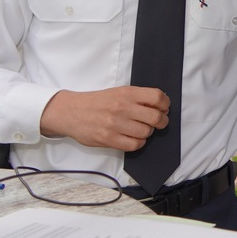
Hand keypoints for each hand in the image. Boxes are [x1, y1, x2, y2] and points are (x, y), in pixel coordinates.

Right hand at [39, 86, 168, 150]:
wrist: (71, 112)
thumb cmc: (97, 102)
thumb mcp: (118, 92)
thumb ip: (138, 97)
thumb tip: (161, 106)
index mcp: (127, 93)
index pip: (157, 97)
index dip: (165, 104)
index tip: (164, 108)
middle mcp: (122, 107)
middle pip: (155, 117)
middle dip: (161, 121)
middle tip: (158, 122)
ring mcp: (115, 124)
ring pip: (146, 132)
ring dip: (147, 133)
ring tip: (140, 129)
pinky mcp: (108, 139)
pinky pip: (134, 145)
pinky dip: (138, 143)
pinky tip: (133, 138)